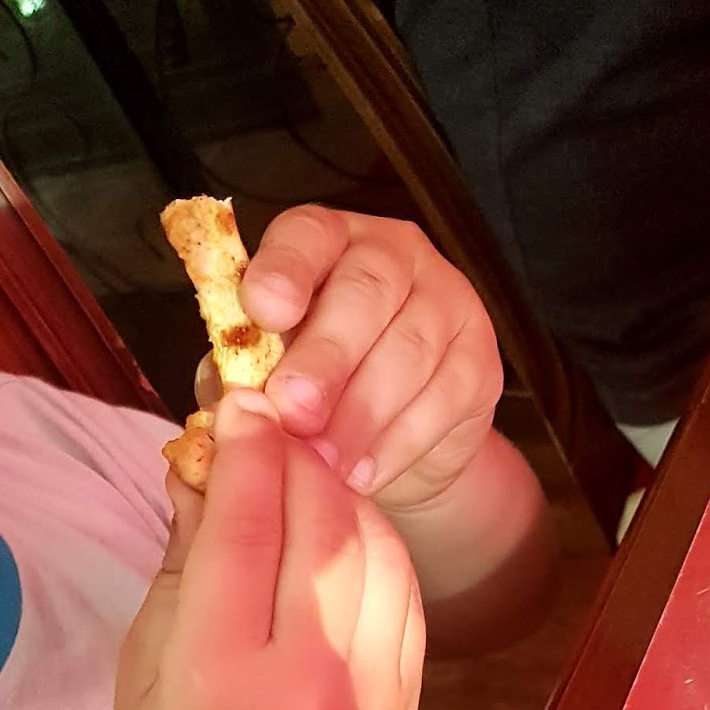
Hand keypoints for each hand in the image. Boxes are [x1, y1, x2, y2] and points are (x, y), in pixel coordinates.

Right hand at [115, 391, 424, 709]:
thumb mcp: (142, 674)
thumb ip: (178, 568)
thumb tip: (203, 469)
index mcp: (219, 674)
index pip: (245, 528)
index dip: (246, 451)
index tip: (241, 403)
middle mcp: (306, 679)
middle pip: (322, 525)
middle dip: (300, 457)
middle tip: (276, 427)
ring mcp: (369, 696)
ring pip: (379, 552)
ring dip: (346, 495)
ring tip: (310, 480)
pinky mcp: (406, 707)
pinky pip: (407, 598)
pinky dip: (380, 548)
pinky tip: (349, 536)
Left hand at [215, 207, 504, 510]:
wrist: (389, 446)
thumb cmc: (310, 396)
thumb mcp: (264, 377)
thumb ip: (243, 375)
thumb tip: (229, 403)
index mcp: (325, 244)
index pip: (308, 235)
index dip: (285, 269)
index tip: (262, 311)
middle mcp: (392, 255)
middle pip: (366, 292)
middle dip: (326, 358)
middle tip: (294, 413)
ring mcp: (446, 302)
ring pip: (409, 350)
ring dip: (360, 414)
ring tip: (323, 464)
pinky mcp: (480, 361)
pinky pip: (443, 399)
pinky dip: (399, 443)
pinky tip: (364, 474)